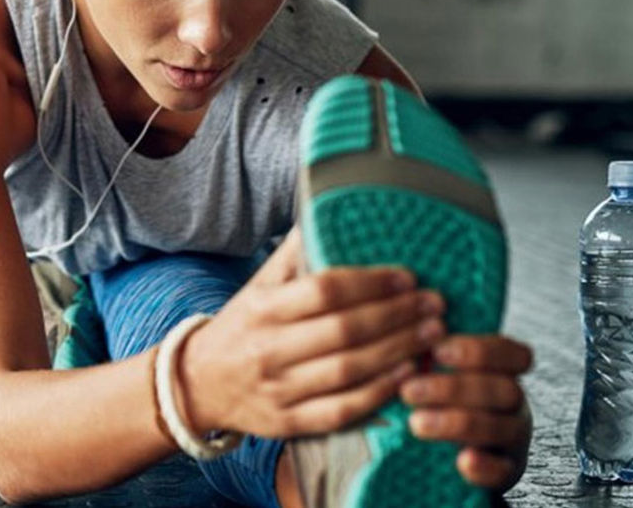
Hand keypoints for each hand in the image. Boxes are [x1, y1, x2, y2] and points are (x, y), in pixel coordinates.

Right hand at [176, 229, 447, 438]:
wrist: (198, 384)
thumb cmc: (241, 327)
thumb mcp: (258, 286)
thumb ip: (293, 254)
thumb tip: (327, 209)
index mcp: (262, 308)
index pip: (324, 290)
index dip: (371, 282)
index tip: (408, 276)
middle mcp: (268, 349)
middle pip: (344, 331)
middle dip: (397, 315)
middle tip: (434, 304)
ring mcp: (278, 389)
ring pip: (348, 370)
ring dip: (398, 351)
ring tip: (431, 334)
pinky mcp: (288, 423)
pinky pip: (342, 410)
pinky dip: (378, 393)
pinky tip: (406, 374)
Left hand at [400, 334, 533, 491]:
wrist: (448, 451)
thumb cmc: (438, 399)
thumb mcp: (440, 372)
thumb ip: (430, 354)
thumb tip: (408, 331)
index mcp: (504, 373)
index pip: (515, 355)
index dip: (481, 351)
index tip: (437, 350)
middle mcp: (514, 404)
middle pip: (505, 390)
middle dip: (455, 388)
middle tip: (408, 391)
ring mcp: (512, 440)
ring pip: (500, 428)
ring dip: (458, 424)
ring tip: (416, 423)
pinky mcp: (505, 473)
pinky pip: (502, 471)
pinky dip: (484, 467)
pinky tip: (463, 461)